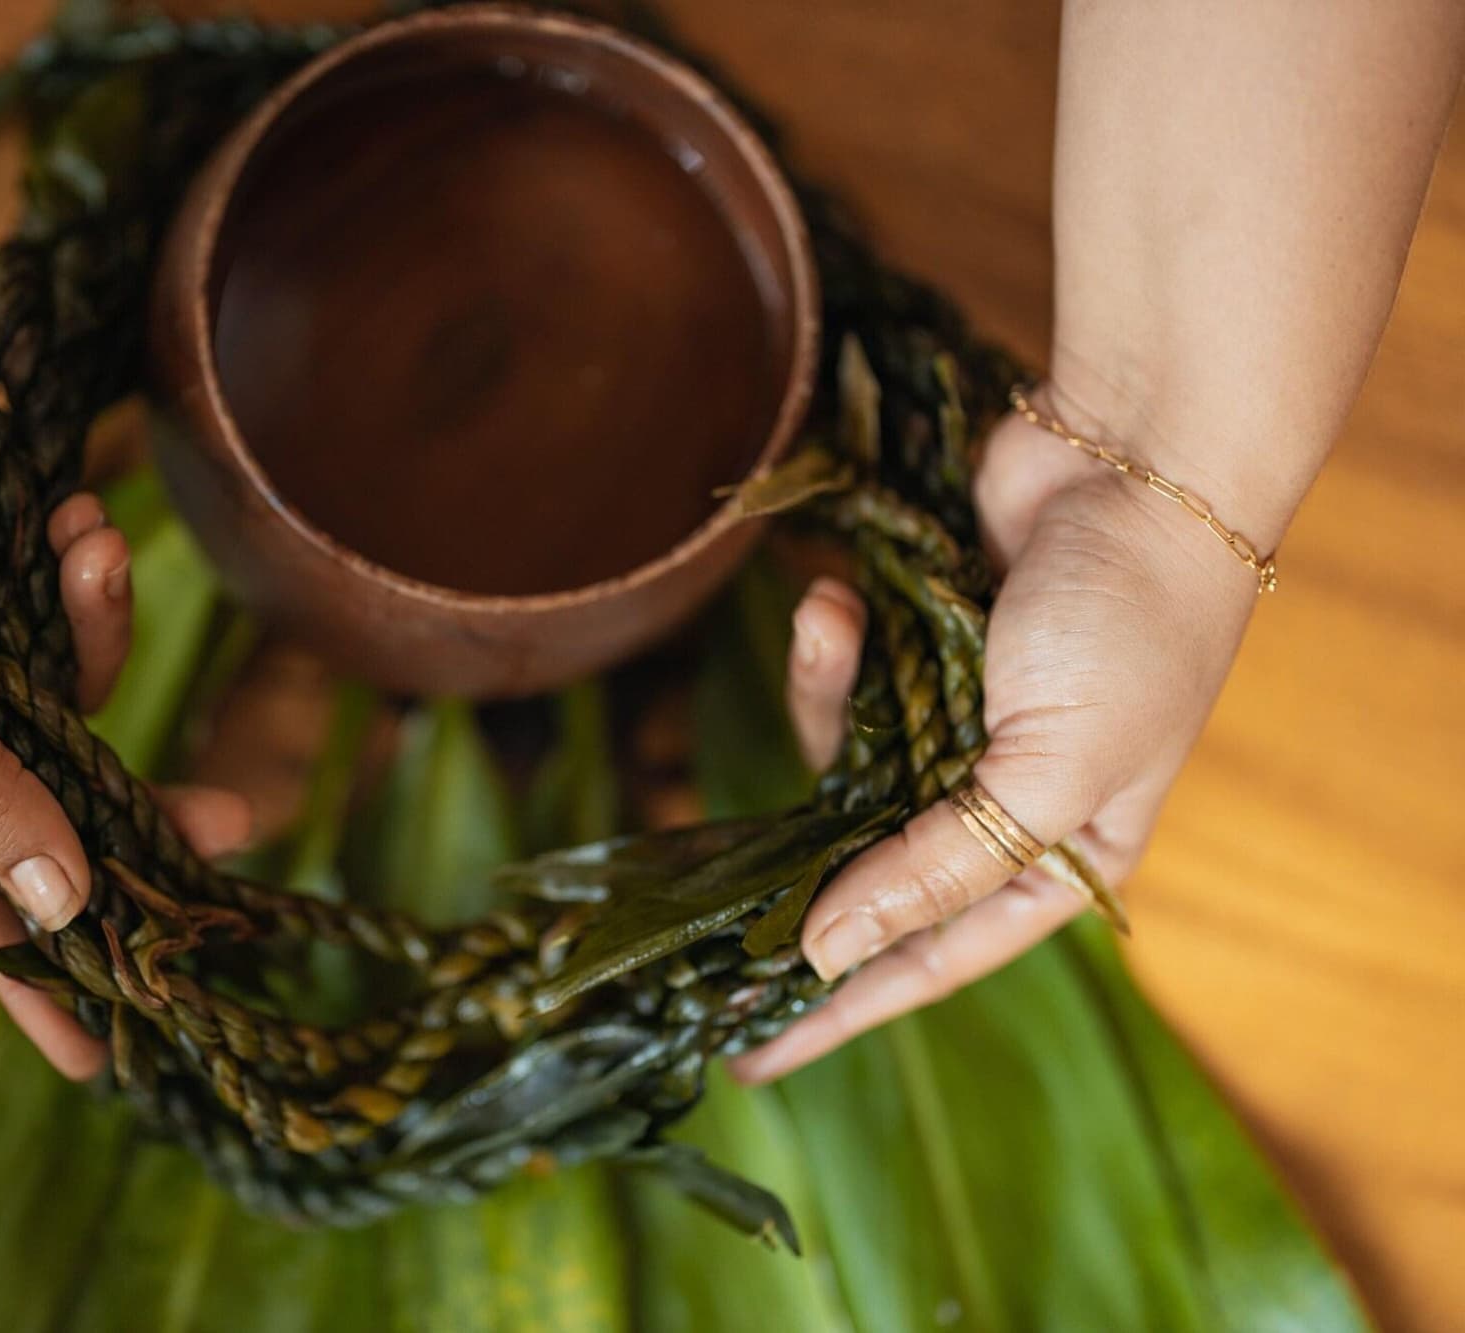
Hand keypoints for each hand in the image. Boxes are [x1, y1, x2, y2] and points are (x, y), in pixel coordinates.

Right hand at [0, 254, 247, 1078]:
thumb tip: (61, 905)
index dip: (37, 972)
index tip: (109, 1052)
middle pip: (39, 808)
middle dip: (126, 800)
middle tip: (230, 825)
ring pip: (67, 698)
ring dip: (95, 631)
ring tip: (85, 552)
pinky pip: (68, 609)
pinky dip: (82, 568)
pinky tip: (74, 513)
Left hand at [732, 402, 1262, 1082]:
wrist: (1143, 462)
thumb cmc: (1131, 628)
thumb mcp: (1047, 771)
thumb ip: (937, 866)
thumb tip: (827, 956)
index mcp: (1063, 861)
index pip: (930, 961)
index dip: (840, 1011)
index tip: (749, 1060)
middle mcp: (1005, 807)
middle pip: (866, 871)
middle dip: (795, 862)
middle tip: (699, 899)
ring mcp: (958, 730)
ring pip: (842, 766)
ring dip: (822, 698)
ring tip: (829, 620)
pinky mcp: (923, 658)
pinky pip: (848, 683)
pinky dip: (833, 646)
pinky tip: (833, 596)